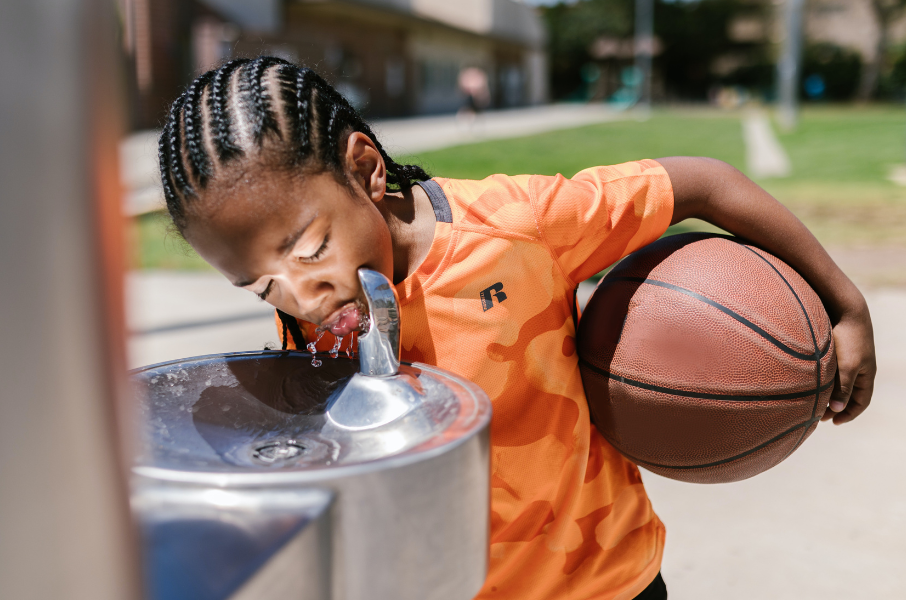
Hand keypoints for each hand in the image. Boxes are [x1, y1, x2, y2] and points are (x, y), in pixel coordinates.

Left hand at [822, 303, 875, 424]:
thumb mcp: (848, 366)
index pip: (861, 401)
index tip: (834, 422)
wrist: (844, 310)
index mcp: (866, 374)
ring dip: (828, 395)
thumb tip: (837, 409)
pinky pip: (830, 373)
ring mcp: (848, 360)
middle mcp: (859, 369)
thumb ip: (843, 387)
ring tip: (812, 404)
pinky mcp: (836, 352)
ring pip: (838, 384)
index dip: (850, 413)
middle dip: (836, 407)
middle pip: (849, 394)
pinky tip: (810, 384)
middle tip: (819, 416)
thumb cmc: (849, 339)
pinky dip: (823, 382)